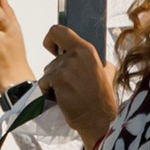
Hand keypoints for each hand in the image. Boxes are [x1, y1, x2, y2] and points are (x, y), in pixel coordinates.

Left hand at [40, 24, 117, 148]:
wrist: (97, 118)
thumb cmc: (101, 98)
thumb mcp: (105, 71)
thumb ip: (92, 59)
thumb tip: (84, 53)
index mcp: (87, 49)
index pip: (58, 31)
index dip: (51, 40)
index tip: (53, 50)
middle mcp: (77, 54)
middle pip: (53, 59)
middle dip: (56, 72)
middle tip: (70, 85)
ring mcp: (67, 66)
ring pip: (48, 72)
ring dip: (53, 83)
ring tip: (69, 92)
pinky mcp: (58, 79)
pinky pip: (43, 83)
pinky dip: (48, 91)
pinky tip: (62, 97)